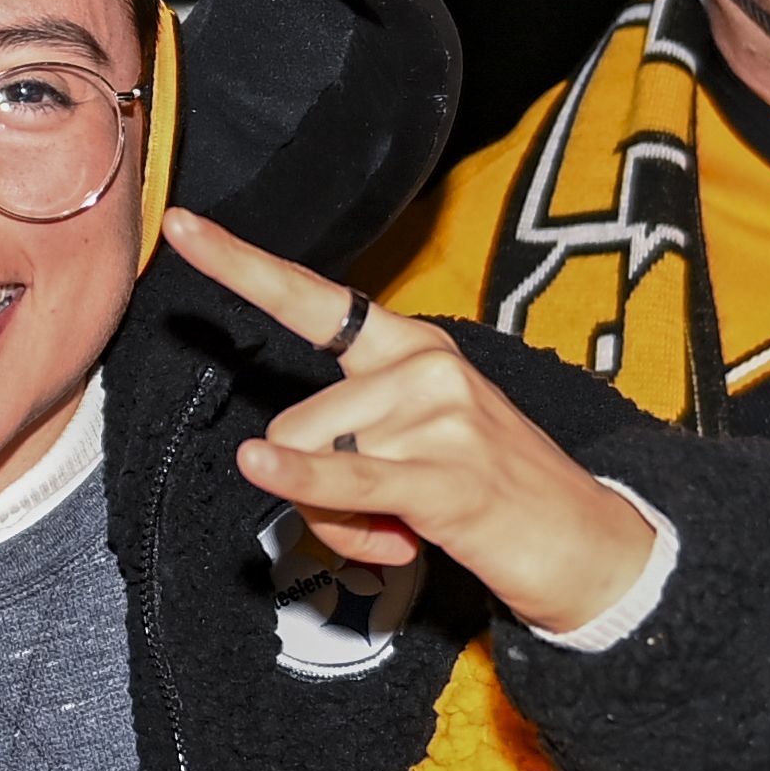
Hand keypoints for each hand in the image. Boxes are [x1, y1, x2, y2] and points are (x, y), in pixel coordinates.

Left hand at [168, 211, 658, 636]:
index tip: (180, 225)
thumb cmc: (494, 496)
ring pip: (318, 465)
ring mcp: (440, 415)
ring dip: (344, 522)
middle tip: (384, 518)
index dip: (241, 264)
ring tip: (408, 531)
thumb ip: (349, 440)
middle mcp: (425, 364)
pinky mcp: (446, 477)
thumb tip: (285, 470)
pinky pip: (345, 475)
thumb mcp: (419, 447)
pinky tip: (259, 466)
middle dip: (317, 487)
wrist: (589, 545)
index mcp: (413, 346)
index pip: (313, 299)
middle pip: (298, 421)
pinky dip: (299, 480)